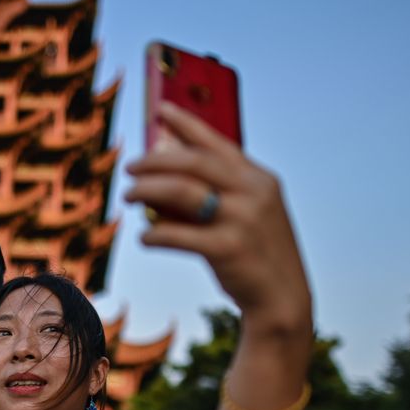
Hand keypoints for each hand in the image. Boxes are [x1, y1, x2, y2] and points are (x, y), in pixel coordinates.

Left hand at [124, 102, 311, 335]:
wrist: (282, 299)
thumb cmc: (253, 252)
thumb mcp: (243, 214)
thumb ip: (211, 192)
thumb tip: (159, 173)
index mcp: (258, 178)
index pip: (216, 142)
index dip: (186, 123)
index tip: (160, 111)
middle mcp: (253, 192)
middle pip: (192, 162)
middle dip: (154, 161)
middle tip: (129, 168)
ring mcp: (243, 220)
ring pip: (181, 191)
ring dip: (146, 191)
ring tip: (127, 196)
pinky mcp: (229, 249)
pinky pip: (178, 234)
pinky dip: (155, 233)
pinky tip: (145, 237)